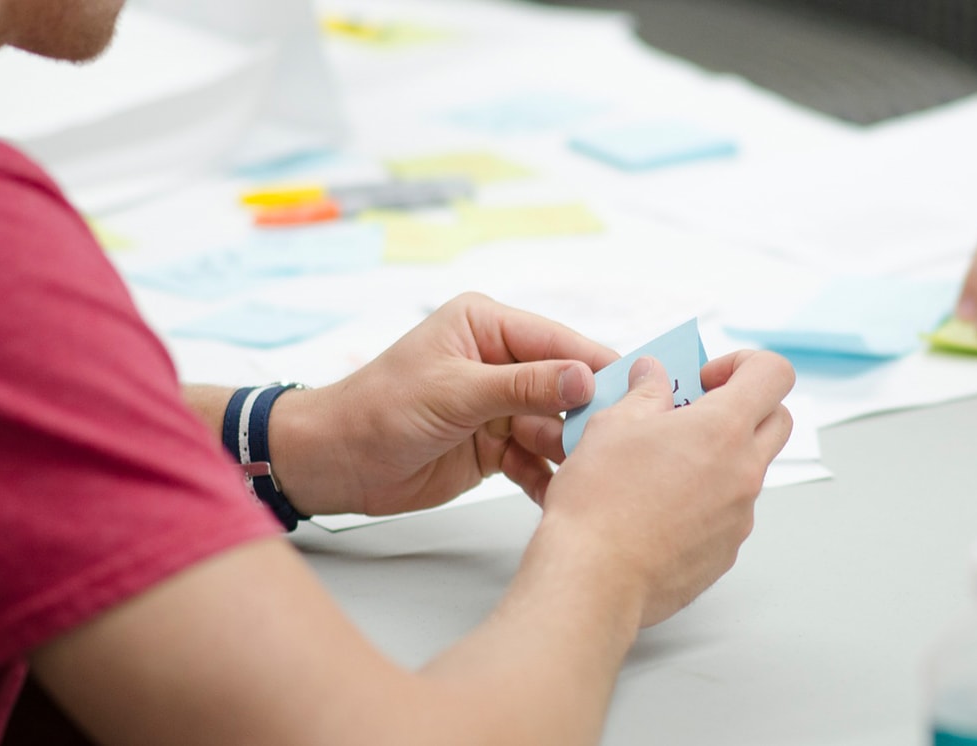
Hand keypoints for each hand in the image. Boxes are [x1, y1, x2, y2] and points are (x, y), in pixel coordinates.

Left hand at [271, 292, 617, 515]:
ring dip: (570, 453)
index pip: (559, 343)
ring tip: (593, 477)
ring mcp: (499, 406)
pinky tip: (562, 497)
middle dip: (589, 417)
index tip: (641, 392)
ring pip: (555, 428)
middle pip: (565, 388)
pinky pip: (536, 460)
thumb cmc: (379, 410)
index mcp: (487, 325)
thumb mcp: (455, 391)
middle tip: (620, 444)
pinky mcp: (495, 446)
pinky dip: (547, 479)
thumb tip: (586, 378)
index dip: (598, 367)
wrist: (335, 463)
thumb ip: (524, 386)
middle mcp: (499, 361)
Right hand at [537, 351, 793, 626]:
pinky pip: (729, 513)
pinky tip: (658, 510)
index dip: (744, 364)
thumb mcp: (612, 425)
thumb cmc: (599, 501)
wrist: (593, 578)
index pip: (774, 374)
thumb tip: (653, 374)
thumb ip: (644, 393)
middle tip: (694, 416)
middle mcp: (744, 472)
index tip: (706, 379)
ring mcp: (740, 517)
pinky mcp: (726, 552)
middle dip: (744, 408)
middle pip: (777, 421)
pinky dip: (705, 501)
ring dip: (720, 458)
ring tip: (662, 468)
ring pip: (749, 470)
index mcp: (723, 429)